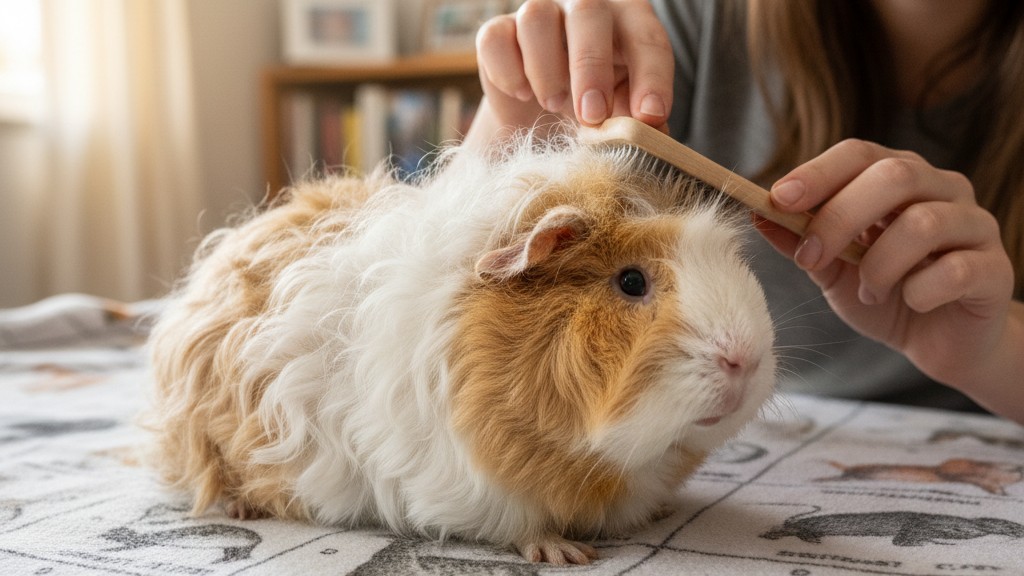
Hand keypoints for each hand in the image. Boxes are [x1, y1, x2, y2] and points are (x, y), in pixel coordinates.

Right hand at [467, 0, 672, 143]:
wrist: (539, 122)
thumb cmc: (593, 111)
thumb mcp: (623, 118)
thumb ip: (641, 123)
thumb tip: (654, 134)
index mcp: (627, 21)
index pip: (647, 36)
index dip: (652, 75)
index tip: (650, 116)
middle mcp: (583, 7)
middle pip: (587, 10)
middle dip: (591, 66)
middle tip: (591, 116)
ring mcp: (537, 15)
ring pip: (536, 17)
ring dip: (546, 68)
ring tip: (553, 104)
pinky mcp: (498, 33)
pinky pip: (496, 40)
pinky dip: (508, 72)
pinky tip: (523, 95)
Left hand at [754, 139, 1015, 391]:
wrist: (938, 343)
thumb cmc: (884, 295)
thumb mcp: (831, 269)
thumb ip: (799, 240)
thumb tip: (757, 213)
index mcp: (898, 178)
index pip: (858, 153)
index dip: (818, 172)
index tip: (779, 198)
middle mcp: (941, 189)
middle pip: (894, 176)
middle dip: (840, 217)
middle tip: (811, 258)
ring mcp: (974, 225)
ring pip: (924, 223)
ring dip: (880, 264)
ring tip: (868, 291)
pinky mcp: (994, 269)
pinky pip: (957, 270)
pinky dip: (920, 290)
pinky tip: (911, 302)